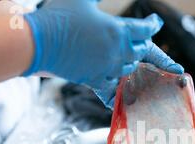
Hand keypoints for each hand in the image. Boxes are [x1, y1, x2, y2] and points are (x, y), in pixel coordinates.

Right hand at [23, 0, 182, 106]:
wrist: (38, 42)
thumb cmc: (59, 15)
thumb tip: (103, 0)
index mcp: (118, 30)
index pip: (146, 29)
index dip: (153, 24)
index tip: (155, 22)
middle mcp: (117, 51)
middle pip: (141, 50)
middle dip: (143, 43)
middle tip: (142, 39)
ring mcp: (107, 68)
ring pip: (129, 68)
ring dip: (131, 61)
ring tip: (128, 56)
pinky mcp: (94, 80)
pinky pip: (112, 84)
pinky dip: (117, 80)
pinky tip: (116, 77)